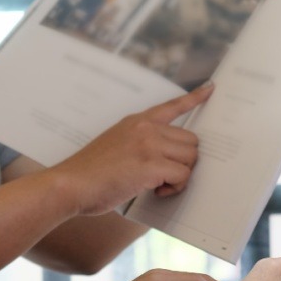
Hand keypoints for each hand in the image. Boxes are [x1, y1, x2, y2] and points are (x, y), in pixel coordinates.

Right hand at [49, 83, 212, 215]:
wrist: (70, 184)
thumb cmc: (89, 174)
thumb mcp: (114, 146)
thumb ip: (138, 144)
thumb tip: (163, 159)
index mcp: (136, 122)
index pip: (171, 106)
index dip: (194, 99)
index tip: (210, 88)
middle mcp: (145, 129)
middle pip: (190, 141)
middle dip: (183, 161)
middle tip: (165, 176)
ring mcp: (148, 145)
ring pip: (190, 158)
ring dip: (180, 176)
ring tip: (157, 185)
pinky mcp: (151, 165)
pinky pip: (182, 176)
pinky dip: (173, 188)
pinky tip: (155, 191)